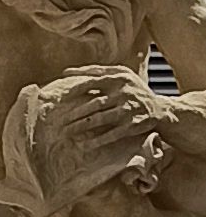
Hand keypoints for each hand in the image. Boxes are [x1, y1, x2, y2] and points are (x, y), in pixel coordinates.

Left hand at [61, 67, 181, 160]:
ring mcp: (129, 109)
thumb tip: (65, 72)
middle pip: (94, 104)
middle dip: (74, 114)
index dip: (74, 90)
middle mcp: (124, 93)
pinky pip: (112, 134)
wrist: (160, 109)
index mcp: (118, 78)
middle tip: (58, 122)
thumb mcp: (120, 74)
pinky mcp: (134, 125)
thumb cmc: (132, 89)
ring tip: (66, 132)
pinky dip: (98, 140)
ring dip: (82, 126)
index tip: (59, 99)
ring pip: (100, 119)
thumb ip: (96, 71)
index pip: (92, 82)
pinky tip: (85, 145)